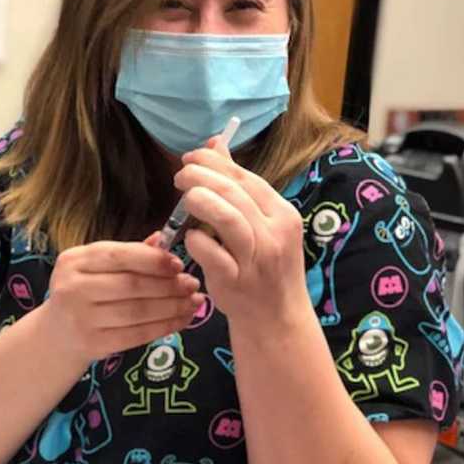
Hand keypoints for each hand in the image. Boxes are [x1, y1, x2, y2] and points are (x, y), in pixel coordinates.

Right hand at [46, 240, 204, 360]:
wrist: (57, 335)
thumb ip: (129, 253)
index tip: (179, 263)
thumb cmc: (83, 293)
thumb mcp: (97, 267)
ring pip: (138, 311)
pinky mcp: (93, 345)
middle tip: (192, 283)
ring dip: (172, 306)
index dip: (153, 260)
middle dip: (168, 284)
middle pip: (131, 284)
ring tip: (193, 301)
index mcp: (74, 260)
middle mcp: (72, 288)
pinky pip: (138, 334)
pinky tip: (182, 319)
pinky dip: (165, 326)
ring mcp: (81, 318)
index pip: (119, 256)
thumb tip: (163, 239)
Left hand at [170, 137, 308, 328]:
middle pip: (234, 193)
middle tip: (180, 175)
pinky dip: (196, 241)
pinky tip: (189, 237)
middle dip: (201, 176)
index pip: (246, 178)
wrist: (277, 319)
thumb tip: (216, 144)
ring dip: (200, 201)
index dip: (215, 162)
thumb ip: (239, 186)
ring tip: (184, 197)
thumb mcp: (263, 224)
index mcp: (283, 214)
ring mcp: (256, 259)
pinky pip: (212, 253)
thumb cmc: (265, 266)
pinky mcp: (236, 282)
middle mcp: (274, 234)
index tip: (191, 157)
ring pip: (227, 218)